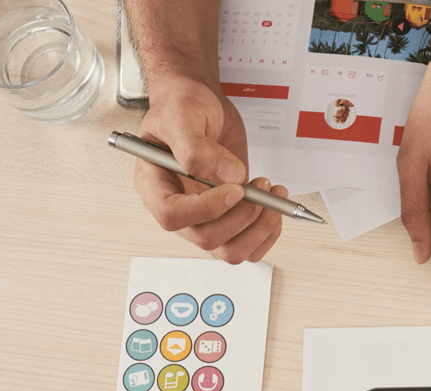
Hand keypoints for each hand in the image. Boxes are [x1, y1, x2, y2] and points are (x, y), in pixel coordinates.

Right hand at [133, 73, 283, 262]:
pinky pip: (249, 244)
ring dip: (260, 227)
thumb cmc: (182, 105)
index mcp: (155, 184)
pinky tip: (275, 205)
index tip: (236, 189)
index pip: (172, 216)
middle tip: (260, 187)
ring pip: (231, 249)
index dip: (206, 209)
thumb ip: (197, 147)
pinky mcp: (229, 214)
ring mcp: (205, 214)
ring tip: (272, 194)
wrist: (200, 102)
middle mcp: (179, 205)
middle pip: (207, 238)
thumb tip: (230, 175)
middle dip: (242, 217)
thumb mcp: (183, 116)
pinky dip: (269, 231)